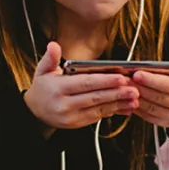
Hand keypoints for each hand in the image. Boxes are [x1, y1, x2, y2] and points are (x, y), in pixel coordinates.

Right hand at [23, 42, 139, 129]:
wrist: (34, 112)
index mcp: (58, 88)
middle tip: (134, 88)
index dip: (104, 81)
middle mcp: (65, 104)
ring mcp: (71, 116)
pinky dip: (113, 111)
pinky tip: (125, 107)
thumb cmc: (43, 88)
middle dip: (117, 93)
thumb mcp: (42, 70)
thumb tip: (53, 45)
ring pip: (99, 109)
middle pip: (95, 97)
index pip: (85, 83)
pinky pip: (98, 117)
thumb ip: (50, 57)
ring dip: (119, 104)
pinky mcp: (77, 124)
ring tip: (134, 99)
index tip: (120, 77)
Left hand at [130, 40, 168, 126]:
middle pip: (157, 97)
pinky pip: (148, 115)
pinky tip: (128, 97)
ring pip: (150, 107)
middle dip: (139, 88)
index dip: (152, 80)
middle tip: (124, 79)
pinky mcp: (166, 123)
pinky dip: (136, 106)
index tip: (137, 73)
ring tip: (123, 86)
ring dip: (135, 97)